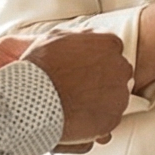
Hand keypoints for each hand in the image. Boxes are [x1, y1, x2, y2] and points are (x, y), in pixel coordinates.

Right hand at [22, 31, 130, 146]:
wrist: (33, 99)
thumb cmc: (41, 67)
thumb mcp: (57, 37)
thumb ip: (80, 35)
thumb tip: (89, 35)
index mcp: (109, 43)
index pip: (113, 50)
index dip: (96, 60)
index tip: (84, 68)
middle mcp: (120, 67)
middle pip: (117, 72)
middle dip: (101, 78)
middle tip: (78, 86)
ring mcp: (119, 94)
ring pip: (115, 96)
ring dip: (100, 99)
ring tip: (75, 102)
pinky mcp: (113, 117)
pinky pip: (109, 117)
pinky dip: (97, 119)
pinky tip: (78, 116)